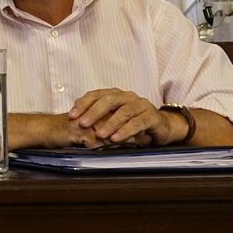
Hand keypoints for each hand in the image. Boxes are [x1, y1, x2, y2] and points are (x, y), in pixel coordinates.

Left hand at [68, 88, 183, 145]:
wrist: (161, 127)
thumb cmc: (132, 122)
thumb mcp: (112, 119)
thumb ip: (97, 118)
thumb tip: (74, 120)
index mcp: (115, 95)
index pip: (96, 95)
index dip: (83, 104)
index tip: (71, 115)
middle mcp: (128, 96)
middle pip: (109, 100)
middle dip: (94, 112)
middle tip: (83, 124)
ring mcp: (141, 105)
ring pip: (124, 112)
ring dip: (110, 124)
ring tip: (99, 135)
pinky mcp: (152, 116)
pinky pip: (138, 122)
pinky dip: (126, 131)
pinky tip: (116, 138)